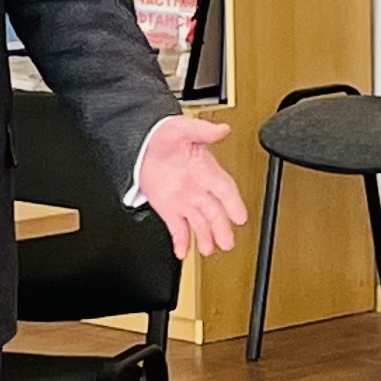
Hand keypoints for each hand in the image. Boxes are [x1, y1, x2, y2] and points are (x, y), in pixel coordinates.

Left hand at [135, 114, 247, 256]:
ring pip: (199, 223)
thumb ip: (202, 131)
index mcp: (206, 169)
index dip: (233, 203)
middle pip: (215, 211)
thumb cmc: (164, 134)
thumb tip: (222, 129)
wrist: (141, 143)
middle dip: (221, 228)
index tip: (240, 216)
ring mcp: (184, 200)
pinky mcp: (168, 209)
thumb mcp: (182, 128)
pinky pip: (177, 228)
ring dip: (205, 237)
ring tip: (208, 249)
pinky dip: (181, 241)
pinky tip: (183, 252)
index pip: (224, 189)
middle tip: (227, 242)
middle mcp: (198, 188)